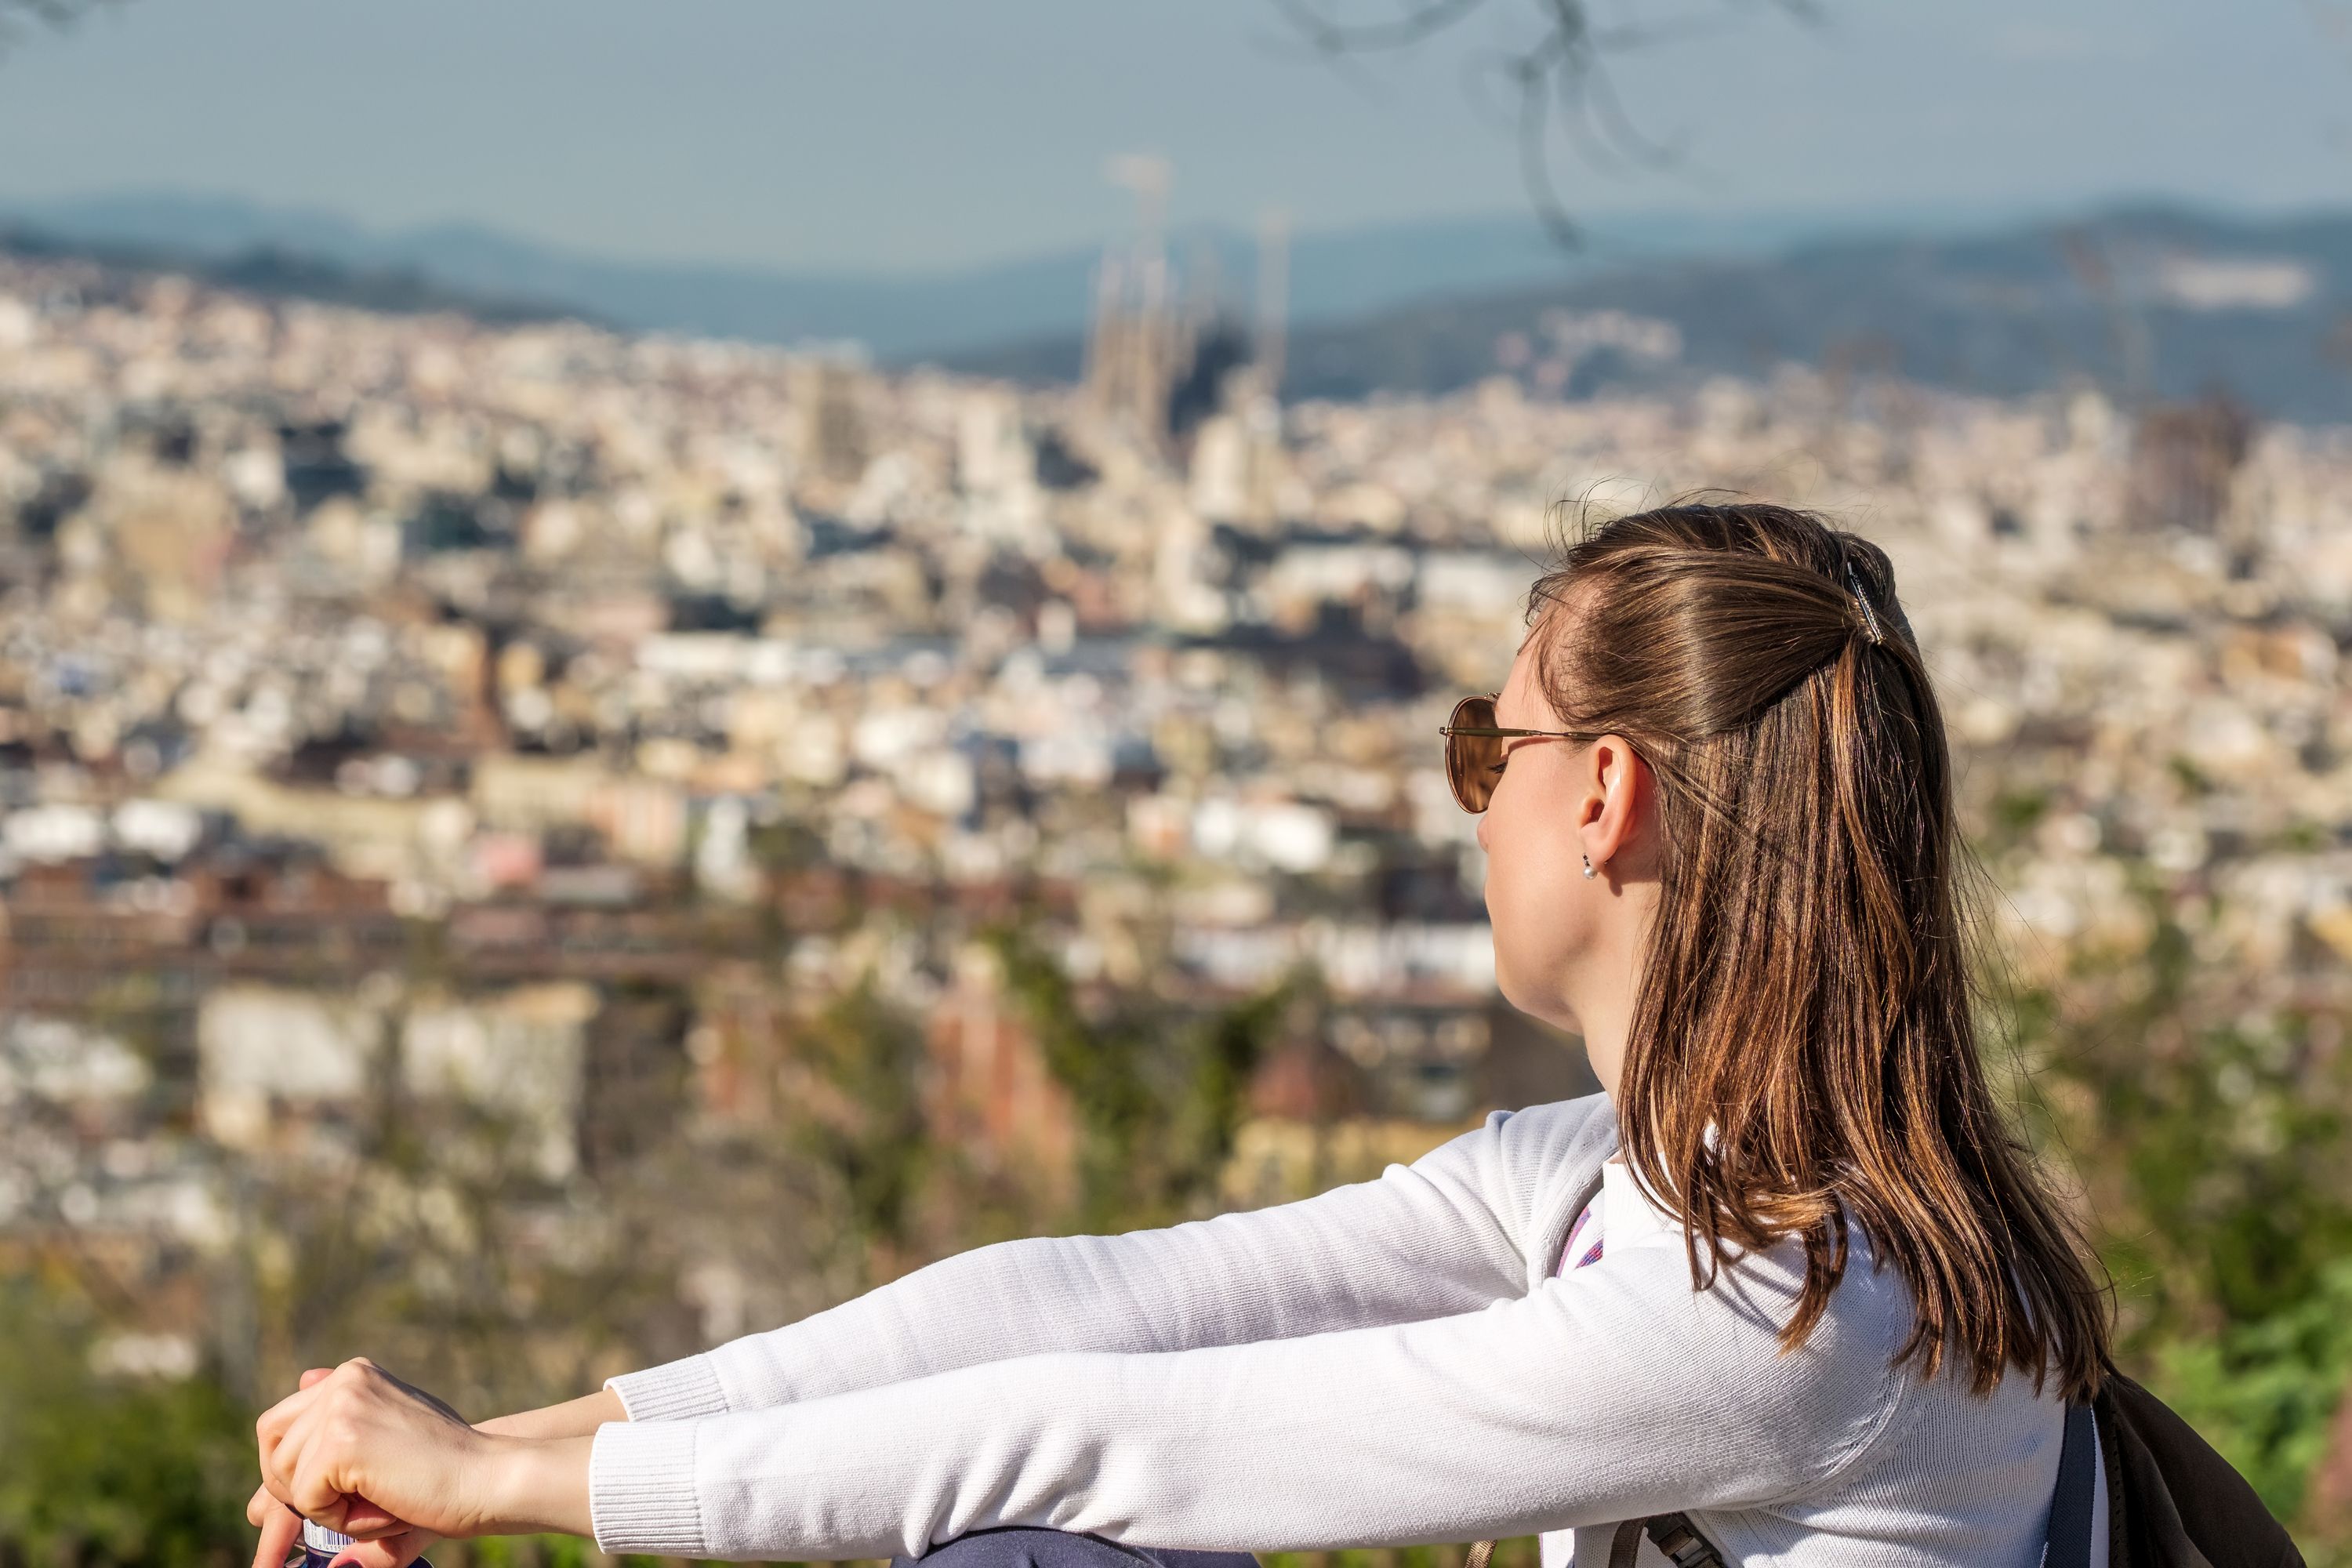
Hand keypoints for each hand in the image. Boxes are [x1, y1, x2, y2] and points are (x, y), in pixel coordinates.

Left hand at [248, 1369, 439, 1567]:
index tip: (284, 1511)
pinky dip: (339, 1518)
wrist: (489, 1479)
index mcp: (354, 1377)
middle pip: (271, 1442)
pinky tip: (385, 1505)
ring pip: (284, 1474)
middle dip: (290, 1486)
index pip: (283, 1423)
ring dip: (325, 1505)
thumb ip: (326, 1472)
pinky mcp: (342, 1440)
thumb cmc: (444, 1476)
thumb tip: (253, 1508)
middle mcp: (345, 1379)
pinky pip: (305, 1498)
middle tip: (341, 1507)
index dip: (283, 1471)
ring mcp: (342, 1405)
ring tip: (381, 1501)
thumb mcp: (379, 1460)